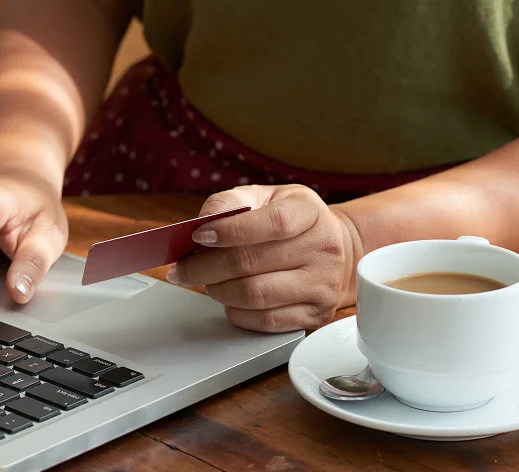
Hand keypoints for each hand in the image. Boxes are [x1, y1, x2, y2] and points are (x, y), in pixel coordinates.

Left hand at [166, 185, 361, 331]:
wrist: (335, 249)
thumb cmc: (292, 220)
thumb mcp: (267, 197)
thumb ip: (232, 201)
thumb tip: (202, 221)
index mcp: (309, 212)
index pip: (273, 223)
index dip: (230, 231)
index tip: (198, 236)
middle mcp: (322, 249)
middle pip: (252, 262)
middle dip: (204, 266)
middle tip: (182, 267)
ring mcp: (321, 285)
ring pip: (254, 295)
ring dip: (218, 290)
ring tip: (205, 281)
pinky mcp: (315, 314)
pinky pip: (264, 321)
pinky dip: (236, 311)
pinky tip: (229, 298)